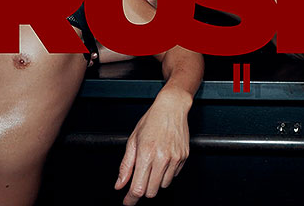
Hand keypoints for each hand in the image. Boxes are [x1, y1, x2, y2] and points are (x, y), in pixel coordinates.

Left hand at [115, 90, 190, 204]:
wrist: (172, 107)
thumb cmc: (152, 120)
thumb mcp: (133, 141)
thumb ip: (126, 166)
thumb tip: (120, 184)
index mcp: (146, 153)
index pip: (138, 188)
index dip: (131, 199)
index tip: (127, 202)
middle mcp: (162, 158)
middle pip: (151, 191)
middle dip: (143, 190)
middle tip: (139, 180)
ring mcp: (175, 158)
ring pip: (163, 186)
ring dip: (155, 182)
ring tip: (153, 165)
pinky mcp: (183, 157)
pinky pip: (173, 176)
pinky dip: (166, 173)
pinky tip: (163, 160)